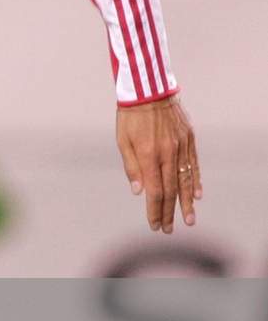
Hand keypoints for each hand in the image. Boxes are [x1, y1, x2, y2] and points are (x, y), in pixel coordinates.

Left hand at [116, 94, 200, 232]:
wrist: (149, 91)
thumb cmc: (130, 117)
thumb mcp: (122, 141)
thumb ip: (132, 167)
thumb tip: (139, 192)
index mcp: (149, 156)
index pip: (155, 191)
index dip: (155, 210)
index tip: (155, 224)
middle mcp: (168, 154)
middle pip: (171, 190)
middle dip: (169, 212)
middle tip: (168, 229)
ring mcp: (181, 147)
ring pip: (185, 180)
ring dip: (186, 203)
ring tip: (188, 220)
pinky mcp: (189, 140)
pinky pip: (194, 164)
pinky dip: (195, 181)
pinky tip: (197, 195)